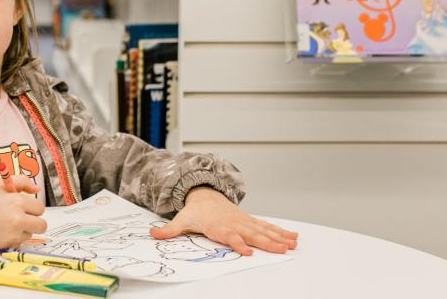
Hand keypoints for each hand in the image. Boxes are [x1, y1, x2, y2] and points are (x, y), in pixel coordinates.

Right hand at [0, 174, 46, 251]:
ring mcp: (13, 234)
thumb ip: (21, 182)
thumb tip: (36, 189)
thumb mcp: (1, 185)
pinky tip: (2, 233)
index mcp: (18, 202)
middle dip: (34, 222)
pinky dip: (13, 240)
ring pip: (29, 235)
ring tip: (6, 224)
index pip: (40, 208)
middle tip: (22, 219)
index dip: (31, 208)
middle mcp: (18, 219)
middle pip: (41, 225)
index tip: (22, 208)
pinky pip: (18, 244)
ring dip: (22, 231)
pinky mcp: (7, 245)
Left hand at [149, 187, 297, 255]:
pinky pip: (268, 227)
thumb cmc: (195, 211)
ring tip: (292, 245)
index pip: (229, 236)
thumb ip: (168, 230)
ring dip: (279, 238)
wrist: (204, 195)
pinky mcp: (250, 221)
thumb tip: (152, 233)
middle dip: (267, 242)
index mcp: (218, 226)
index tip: (247, 251)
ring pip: (264, 231)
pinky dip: (281, 232)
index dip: (238, 243)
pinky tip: (293, 238)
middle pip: (252, 234)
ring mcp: (244, 222)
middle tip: (281, 250)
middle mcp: (234, 223)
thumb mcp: (180, 220)